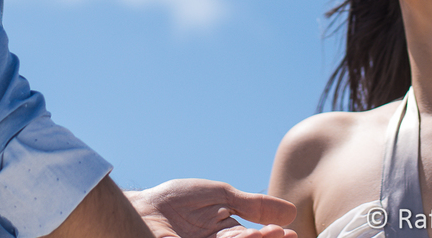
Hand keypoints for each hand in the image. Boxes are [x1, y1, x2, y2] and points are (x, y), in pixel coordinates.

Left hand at [126, 178, 297, 237]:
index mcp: (225, 235)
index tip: (289, 232)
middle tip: (282, 235)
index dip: (271, 237)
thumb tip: (290, 212)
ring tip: (262, 234)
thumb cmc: (175, 201)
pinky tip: (239, 236)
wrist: (142, 208)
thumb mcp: (221, 196)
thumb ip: (252, 205)